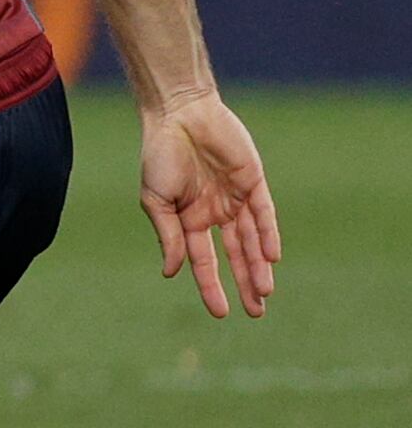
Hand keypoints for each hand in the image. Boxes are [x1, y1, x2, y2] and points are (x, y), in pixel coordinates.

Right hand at [141, 90, 280, 317]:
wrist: (179, 115)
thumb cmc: (160, 154)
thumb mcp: (156, 200)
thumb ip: (168, 236)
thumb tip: (172, 273)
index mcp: (189, 220)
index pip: (204, 261)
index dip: (211, 286)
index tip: (220, 313)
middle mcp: (215, 213)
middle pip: (235, 256)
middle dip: (245, 284)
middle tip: (256, 312)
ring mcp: (236, 199)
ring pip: (252, 240)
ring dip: (259, 266)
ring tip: (264, 292)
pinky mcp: (254, 183)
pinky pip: (264, 214)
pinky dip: (267, 235)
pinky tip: (271, 256)